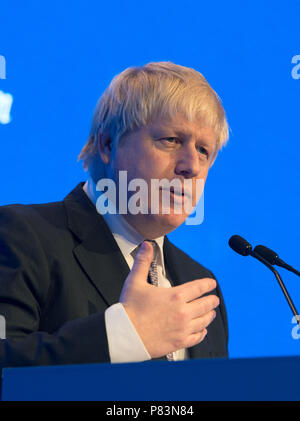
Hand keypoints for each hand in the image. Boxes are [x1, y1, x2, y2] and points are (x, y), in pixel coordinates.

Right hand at [119, 241, 218, 357]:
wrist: (125, 335)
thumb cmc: (130, 309)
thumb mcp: (135, 281)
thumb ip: (143, 261)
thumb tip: (147, 246)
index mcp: (175, 296)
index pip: (199, 287)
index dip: (207, 284)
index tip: (212, 284)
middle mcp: (183, 312)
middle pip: (205, 304)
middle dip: (212, 300)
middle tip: (214, 299)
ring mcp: (183, 328)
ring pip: (204, 321)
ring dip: (209, 315)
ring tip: (211, 313)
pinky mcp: (179, 342)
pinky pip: (198, 337)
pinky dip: (202, 332)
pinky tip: (202, 330)